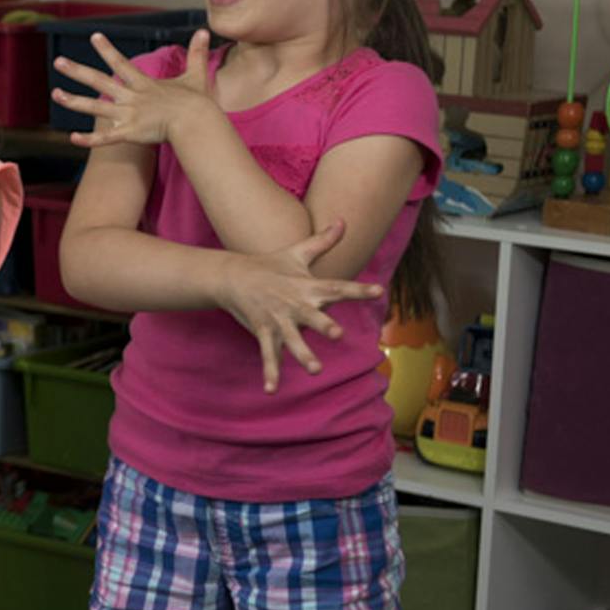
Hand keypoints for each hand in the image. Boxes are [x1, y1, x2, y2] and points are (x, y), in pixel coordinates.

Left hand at [53, 30, 215, 150]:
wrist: (197, 123)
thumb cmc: (197, 103)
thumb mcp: (196, 75)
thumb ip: (196, 55)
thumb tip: (204, 32)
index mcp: (143, 84)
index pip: (120, 63)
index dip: (107, 50)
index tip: (93, 36)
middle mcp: (131, 97)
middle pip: (99, 81)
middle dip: (77, 71)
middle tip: (58, 61)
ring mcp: (129, 115)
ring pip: (95, 107)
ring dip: (74, 101)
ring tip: (55, 94)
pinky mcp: (130, 133)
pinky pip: (106, 138)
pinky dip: (89, 139)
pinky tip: (72, 139)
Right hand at [213, 219, 384, 393]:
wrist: (232, 276)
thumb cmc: (270, 265)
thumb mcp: (297, 252)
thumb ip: (323, 241)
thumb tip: (344, 220)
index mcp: (306, 286)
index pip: (337, 287)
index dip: (357, 289)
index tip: (378, 291)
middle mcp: (294, 304)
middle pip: (312, 316)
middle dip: (323, 325)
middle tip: (337, 333)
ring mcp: (277, 319)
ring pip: (291, 339)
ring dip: (302, 354)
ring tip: (314, 369)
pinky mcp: (263, 330)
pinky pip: (268, 354)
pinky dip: (270, 372)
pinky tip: (271, 389)